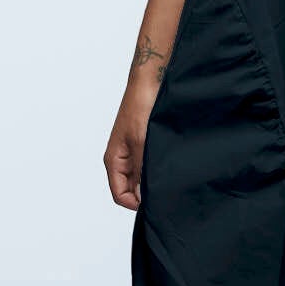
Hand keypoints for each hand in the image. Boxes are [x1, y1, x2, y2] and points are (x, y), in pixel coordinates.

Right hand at [103, 81, 158, 210]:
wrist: (150, 82)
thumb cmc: (141, 107)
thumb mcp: (141, 142)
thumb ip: (140, 170)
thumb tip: (142, 196)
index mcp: (114, 160)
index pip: (119, 195)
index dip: (136, 203)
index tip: (155, 200)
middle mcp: (122, 159)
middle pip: (130, 189)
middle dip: (145, 192)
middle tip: (165, 189)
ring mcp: (133, 152)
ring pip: (141, 178)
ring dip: (153, 180)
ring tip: (169, 176)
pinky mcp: (145, 145)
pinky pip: (149, 165)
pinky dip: (158, 168)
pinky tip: (170, 164)